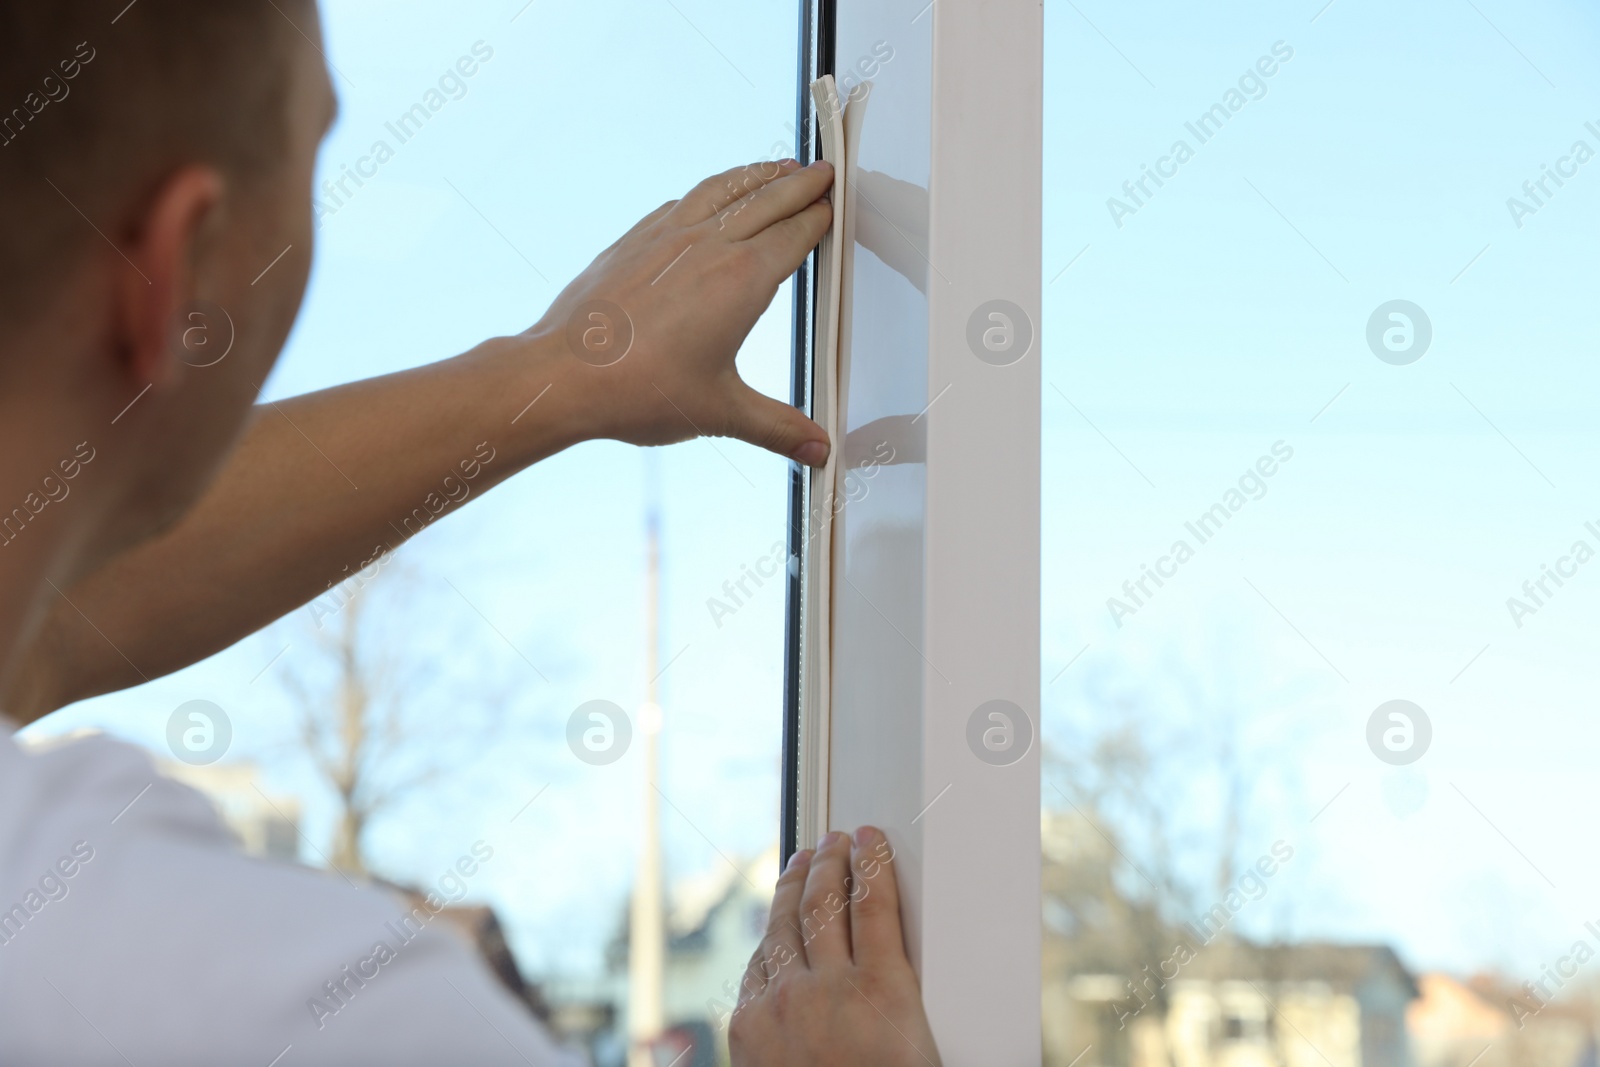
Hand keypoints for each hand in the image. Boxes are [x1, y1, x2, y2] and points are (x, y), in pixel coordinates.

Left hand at [530, 159, 833, 465]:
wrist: (564, 376)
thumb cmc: (635, 391)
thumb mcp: (722, 413)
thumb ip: (778, 428)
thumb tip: (817, 449)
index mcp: (740, 281)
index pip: (794, 235)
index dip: (818, 218)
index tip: (832, 205)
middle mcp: (707, 247)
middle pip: (768, 200)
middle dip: (800, 183)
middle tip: (822, 172)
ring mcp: (666, 238)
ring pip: (723, 189)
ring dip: (757, 175)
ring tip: (777, 169)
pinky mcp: (633, 242)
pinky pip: (681, 202)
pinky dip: (709, 191)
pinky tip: (710, 196)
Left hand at [729, 826, 942, 1066]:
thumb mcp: (918, 1042)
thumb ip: (904, 987)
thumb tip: (898, 952)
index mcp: (882, 991)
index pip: (874, 903)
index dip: (870, 862)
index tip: (868, 841)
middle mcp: (827, 990)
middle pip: (824, 903)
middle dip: (830, 863)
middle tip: (834, 842)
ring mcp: (780, 1005)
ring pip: (783, 928)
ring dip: (793, 888)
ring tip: (801, 864)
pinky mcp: (746, 1025)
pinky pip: (756, 967)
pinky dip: (769, 941)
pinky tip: (773, 932)